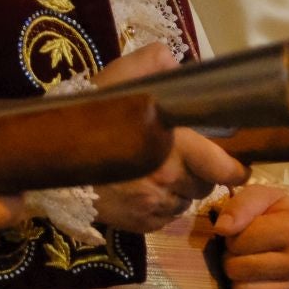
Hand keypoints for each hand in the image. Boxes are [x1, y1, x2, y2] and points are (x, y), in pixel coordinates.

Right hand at [92, 46, 247, 233]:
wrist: (49, 158)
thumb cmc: (88, 116)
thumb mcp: (118, 78)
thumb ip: (154, 63)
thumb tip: (179, 64)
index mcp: (171, 146)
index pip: (222, 166)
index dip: (234, 165)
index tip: (238, 163)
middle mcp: (167, 181)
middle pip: (206, 184)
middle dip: (203, 172)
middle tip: (187, 156)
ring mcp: (153, 208)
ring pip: (186, 201)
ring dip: (182, 189)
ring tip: (162, 170)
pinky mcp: (140, 225)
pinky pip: (166, 218)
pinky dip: (164, 205)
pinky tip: (147, 188)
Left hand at [211, 185, 288, 288]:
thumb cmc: (280, 218)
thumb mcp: (263, 198)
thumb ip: (241, 205)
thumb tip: (221, 229)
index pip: (239, 242)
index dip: (233, 238)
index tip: (245, 235)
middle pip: (238, 270)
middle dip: (233, 261)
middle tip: (245, 255)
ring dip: (238, 284)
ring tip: (250, 273)